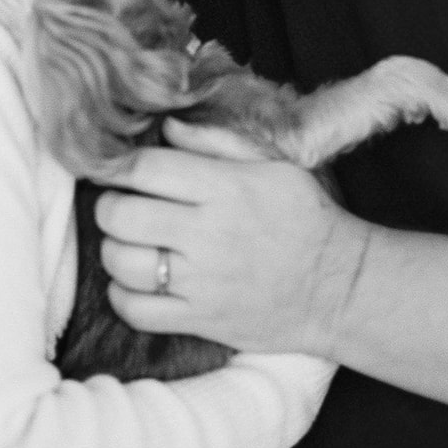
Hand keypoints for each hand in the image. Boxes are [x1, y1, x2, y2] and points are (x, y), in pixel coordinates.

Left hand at [94, 120, 368, 354]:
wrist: (339, 286)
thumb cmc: (304, 216)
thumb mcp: (272, 164)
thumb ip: (215, 143)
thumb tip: (164, 127)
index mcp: (224, 188)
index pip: (145, 168)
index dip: (118, 165)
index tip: (116, 169)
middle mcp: (208, 235)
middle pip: (121, 216)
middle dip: (108, 207)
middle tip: (117, 205)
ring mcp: (202, 282)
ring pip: (122, 264)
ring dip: (113, 250)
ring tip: (127, 243)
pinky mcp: (201, 320)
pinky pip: (136, 311)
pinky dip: (122, 295)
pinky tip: (135, 281)